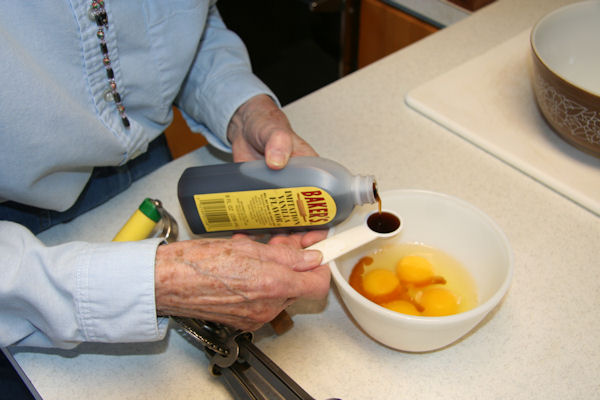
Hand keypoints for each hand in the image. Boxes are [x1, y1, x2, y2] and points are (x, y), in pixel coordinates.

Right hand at [154, 235, 329, 330]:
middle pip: (299, 284)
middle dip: (296, 260)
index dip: (321, 264)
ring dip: (278, 267)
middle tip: (286, 240)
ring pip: (281, 289)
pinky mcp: (243, 319)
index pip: (318, 283)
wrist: (166, 282)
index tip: (318, 249)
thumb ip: (285, 256)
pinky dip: (263, 279)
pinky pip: (264, 298)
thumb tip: (310, 258)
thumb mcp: (248, 248)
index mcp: (272, 286)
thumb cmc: (197, 263)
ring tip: (260, 248)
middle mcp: (267, 307)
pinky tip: (248, 262)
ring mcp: (255, 316)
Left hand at [227, 93, 328, 243]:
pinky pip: (263, 221)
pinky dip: (256, 232)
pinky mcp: (261, 200)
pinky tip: (247, 239)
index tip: (312, 238)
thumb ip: (278, 141)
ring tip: (266, 247)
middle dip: (297, 240)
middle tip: (283, 246)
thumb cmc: (266, 126)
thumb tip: (278, 160)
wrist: (242, 129)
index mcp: (312, 174)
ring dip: (278, 240)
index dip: (323, 226)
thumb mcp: (274, 131)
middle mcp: (299, 190)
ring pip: (284, 226)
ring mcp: (279, 197)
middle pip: (305, 223)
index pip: (326, 205)